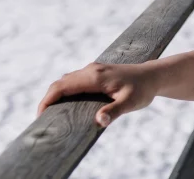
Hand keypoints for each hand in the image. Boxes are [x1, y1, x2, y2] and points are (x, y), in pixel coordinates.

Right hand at [37, 62, 156, 127]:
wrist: (153, 75)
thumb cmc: (142, 89)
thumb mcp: (131, 102)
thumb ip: (114, 112)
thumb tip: (99, 121)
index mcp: (95, 76)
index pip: (63, 86)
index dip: (48, 99)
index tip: (40, 115)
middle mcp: (91, 70)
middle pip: (61, 83)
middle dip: (48, 99)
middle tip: (42, 119)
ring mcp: (93, 70)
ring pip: (66, 80)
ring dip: (56, 95)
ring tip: (51, 114)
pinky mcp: (95, 73)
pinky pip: (74, 81)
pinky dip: (65, 91)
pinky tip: (66, 105)